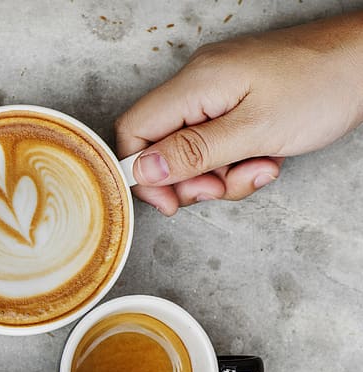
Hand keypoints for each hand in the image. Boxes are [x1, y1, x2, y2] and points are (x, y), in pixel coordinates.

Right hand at [115, 11, 362, 215]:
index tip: (171, 201)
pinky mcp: (238, 99)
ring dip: (221, 174)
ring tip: (259, 168)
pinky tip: (267, 157)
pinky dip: (237, 160)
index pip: (135, 130)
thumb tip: (143, 170)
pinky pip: (219, 141)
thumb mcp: (256, 131)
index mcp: (196, 84)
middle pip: (163, 145)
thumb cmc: (324, 85)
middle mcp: (200, 83)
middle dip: (191, 179)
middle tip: (222, 188)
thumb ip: (194, 153)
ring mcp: (219, 90)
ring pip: (194, 150)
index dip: (143, 172)